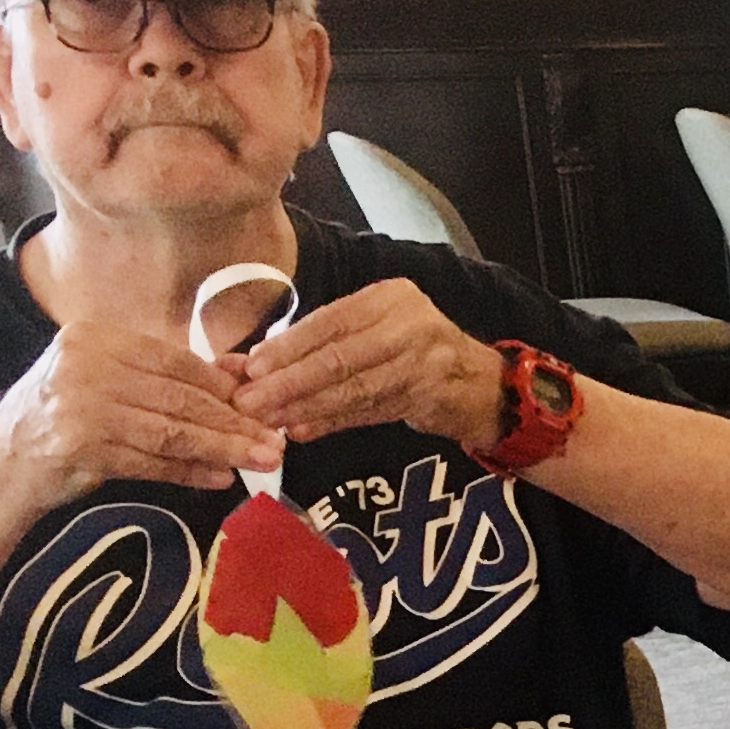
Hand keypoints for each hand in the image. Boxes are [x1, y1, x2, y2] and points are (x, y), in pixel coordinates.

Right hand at [0, 326, 285, 510]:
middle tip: (274, 440)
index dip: (225, 385)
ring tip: (260, 460)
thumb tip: (240, 375)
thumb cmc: (65, 416)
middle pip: (179, 397)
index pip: (177, 361)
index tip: (262, 404)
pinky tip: (220, 477)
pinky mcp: (82, 448)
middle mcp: (86, 365)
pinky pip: (151, 461)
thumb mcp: (108, 381)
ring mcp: (81, 406)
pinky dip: (189, 471)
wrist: (3, 462)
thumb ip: (164, 377)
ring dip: (222, 448)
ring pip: (171, 431)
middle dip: (233, 422)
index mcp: (96, 338)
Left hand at [230, 281, 508, 449]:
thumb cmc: (412, 350)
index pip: (331, 321)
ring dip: (306, 407)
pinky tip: (303, 431)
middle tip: (250, 401)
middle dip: (290, 382)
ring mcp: (425, 361)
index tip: (252, 368)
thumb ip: (325, 341)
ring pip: (353, 388)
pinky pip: (369, 411)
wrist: (479, 383)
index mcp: (391, 297)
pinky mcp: (430, 397)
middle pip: (340, 357)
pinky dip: (333, 422)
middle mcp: (412, 324)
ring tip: (270, 420)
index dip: (289, 347)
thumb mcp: (375, 328)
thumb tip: (254, 363)